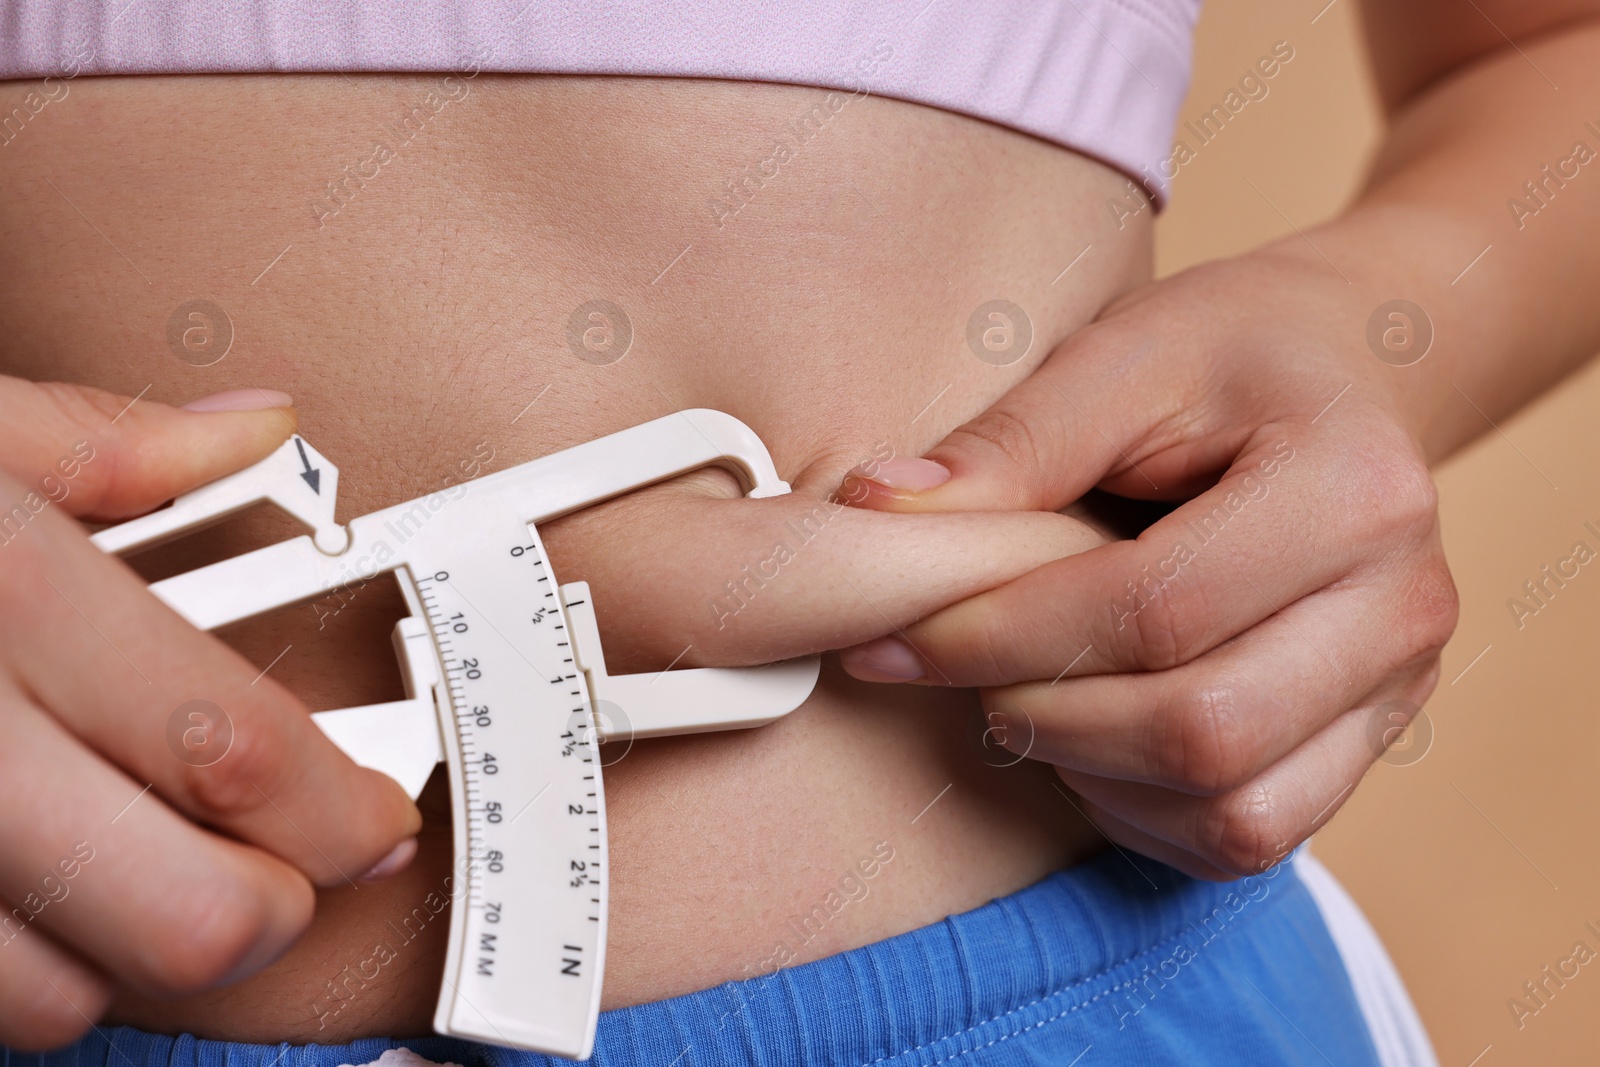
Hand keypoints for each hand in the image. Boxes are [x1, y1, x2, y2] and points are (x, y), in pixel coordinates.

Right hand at [0, 380, 420, 1050]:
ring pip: (64, 997)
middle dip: (270, 910)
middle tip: (285, 871)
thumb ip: (114, 445)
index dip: (340, 805)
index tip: (376, 816)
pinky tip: (19, 904)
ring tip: (139, 875)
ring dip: (134, 955)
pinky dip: (14, 984)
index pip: (234, 749)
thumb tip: (256, 427)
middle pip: (187, 909)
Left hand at [835, 245, 1459, 879]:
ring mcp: (1400, 689)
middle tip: (953, 668)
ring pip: (1231, 812)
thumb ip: (1012, 441)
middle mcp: (1402, 607)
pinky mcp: (1370, 741)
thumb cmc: (1227, 356)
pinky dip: (1142, 811)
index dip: (1005, 637)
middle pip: (1199, 731)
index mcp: (1354, 490)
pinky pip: (1248, 837)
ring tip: (1019, 695)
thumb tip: (875, 509)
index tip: (897, 635)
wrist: (1342, 373)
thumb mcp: (1123, 354)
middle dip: (1041, 715)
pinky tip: (1085, 734)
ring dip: (1088, 773)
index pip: (1156, 611)